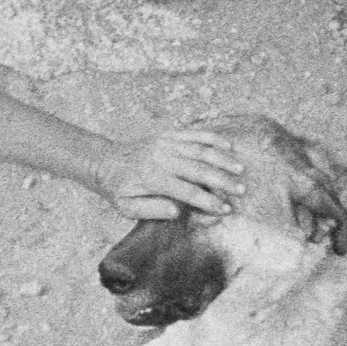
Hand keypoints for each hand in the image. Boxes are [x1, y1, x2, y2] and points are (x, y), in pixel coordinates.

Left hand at [102, 128, 244, 219]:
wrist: (105, 161)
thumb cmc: (118, 189)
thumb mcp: (126, 207)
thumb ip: (151, 209)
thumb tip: (177, 211)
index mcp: (153, 178)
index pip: (187, 191)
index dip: (208, 201)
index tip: (225, 210)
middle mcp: (162, 157)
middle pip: (198, 169)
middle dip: (222, 181)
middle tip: (241, 190)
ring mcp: (166, 143)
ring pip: (199, 150)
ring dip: (222, 159)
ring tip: (240, 169)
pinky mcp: (168, 134)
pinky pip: (193, 134)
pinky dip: (212, 138)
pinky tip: (228, 145)